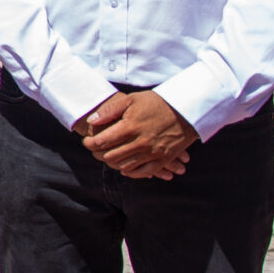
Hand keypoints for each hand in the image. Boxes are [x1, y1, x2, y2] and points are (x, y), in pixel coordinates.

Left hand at [76, 90, 196, 179]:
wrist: (186, 110)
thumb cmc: (157, 103)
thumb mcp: (132, 100)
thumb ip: (110, 110)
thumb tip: (91, 121)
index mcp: (130, 127)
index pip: (102, 141)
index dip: (90, 143)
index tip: (87, 141)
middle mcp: (140, 142)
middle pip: (111, 156)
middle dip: (99, 154)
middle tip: (96, 150)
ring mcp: (153, 153)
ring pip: (125, 166)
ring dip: (113, 164)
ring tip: (108, 157)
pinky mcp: (163, 159)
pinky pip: (144, 172)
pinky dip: (132, 172)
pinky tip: (125, 168)